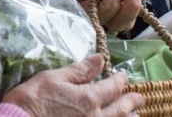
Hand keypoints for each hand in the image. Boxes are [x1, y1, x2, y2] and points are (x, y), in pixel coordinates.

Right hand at [2, 54, 143, 116]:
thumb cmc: (31, 101)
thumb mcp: (52, 78)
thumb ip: (79, 71)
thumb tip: (100, 60)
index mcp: (88, 99)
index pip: (112, 87)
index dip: (120, 80)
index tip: (124, 75)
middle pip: (120, 109)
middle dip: (132, 101)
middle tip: (140, 98)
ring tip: (134, 115)